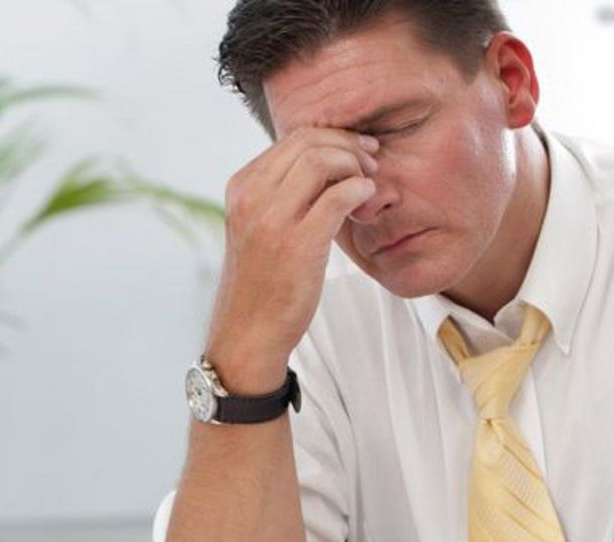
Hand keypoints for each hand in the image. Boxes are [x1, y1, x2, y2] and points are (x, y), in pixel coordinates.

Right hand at [206, 128, 379, 392]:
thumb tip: (321, 162)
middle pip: (308, 141)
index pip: (292, 138)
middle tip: (372, 160)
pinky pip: (338, 197)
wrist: (249, 332)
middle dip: (348, 144)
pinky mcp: (297, 244)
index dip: (333, 137)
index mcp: (241, 187)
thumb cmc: (262, 281)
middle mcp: (251, 197)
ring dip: (355, 165)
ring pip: (321, 161)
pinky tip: (368, 200)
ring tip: (370, 182)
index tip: (357, 151)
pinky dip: (360, 190)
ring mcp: (271, 220)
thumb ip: (279, 193)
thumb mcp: (258, 226)